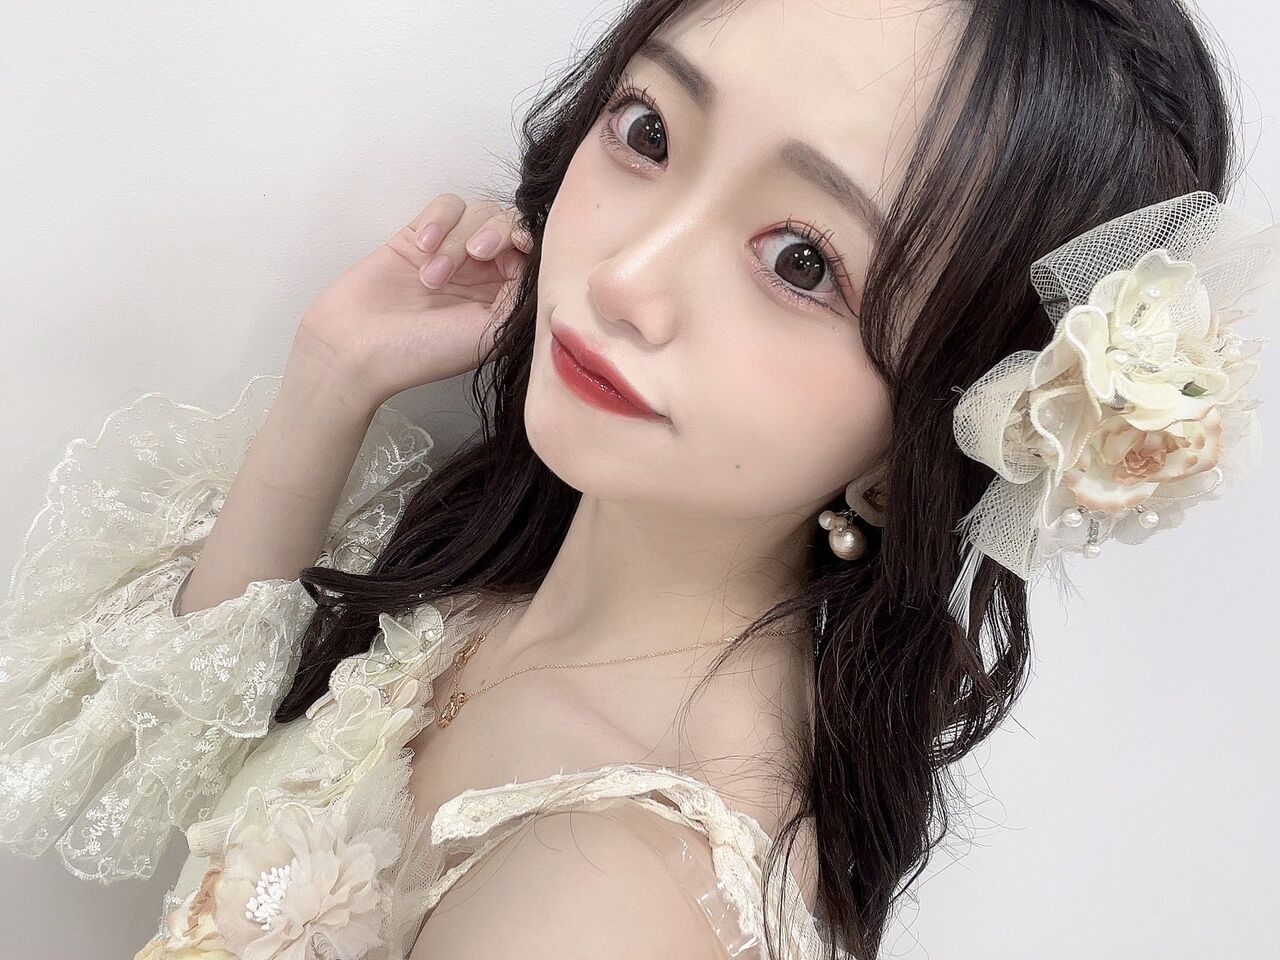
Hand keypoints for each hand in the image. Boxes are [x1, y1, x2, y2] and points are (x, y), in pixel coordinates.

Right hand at [290, 194, 532, 408]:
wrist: (355, 349)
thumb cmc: (421, 353)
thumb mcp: (487, 333)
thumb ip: (521, 296)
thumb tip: (542, 261)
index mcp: (506, 300)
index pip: (536, 254)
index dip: (532, 243)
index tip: (522, 247)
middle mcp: (485, 275)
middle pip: (510, 225)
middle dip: (496, 233)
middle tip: (477, 254)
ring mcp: (452, 253)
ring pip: (478, 212)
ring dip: (458, 238)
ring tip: (431, 276)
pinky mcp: (420, 236)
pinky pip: (447, 206)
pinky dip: (439, 221)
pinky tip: (422, 249)